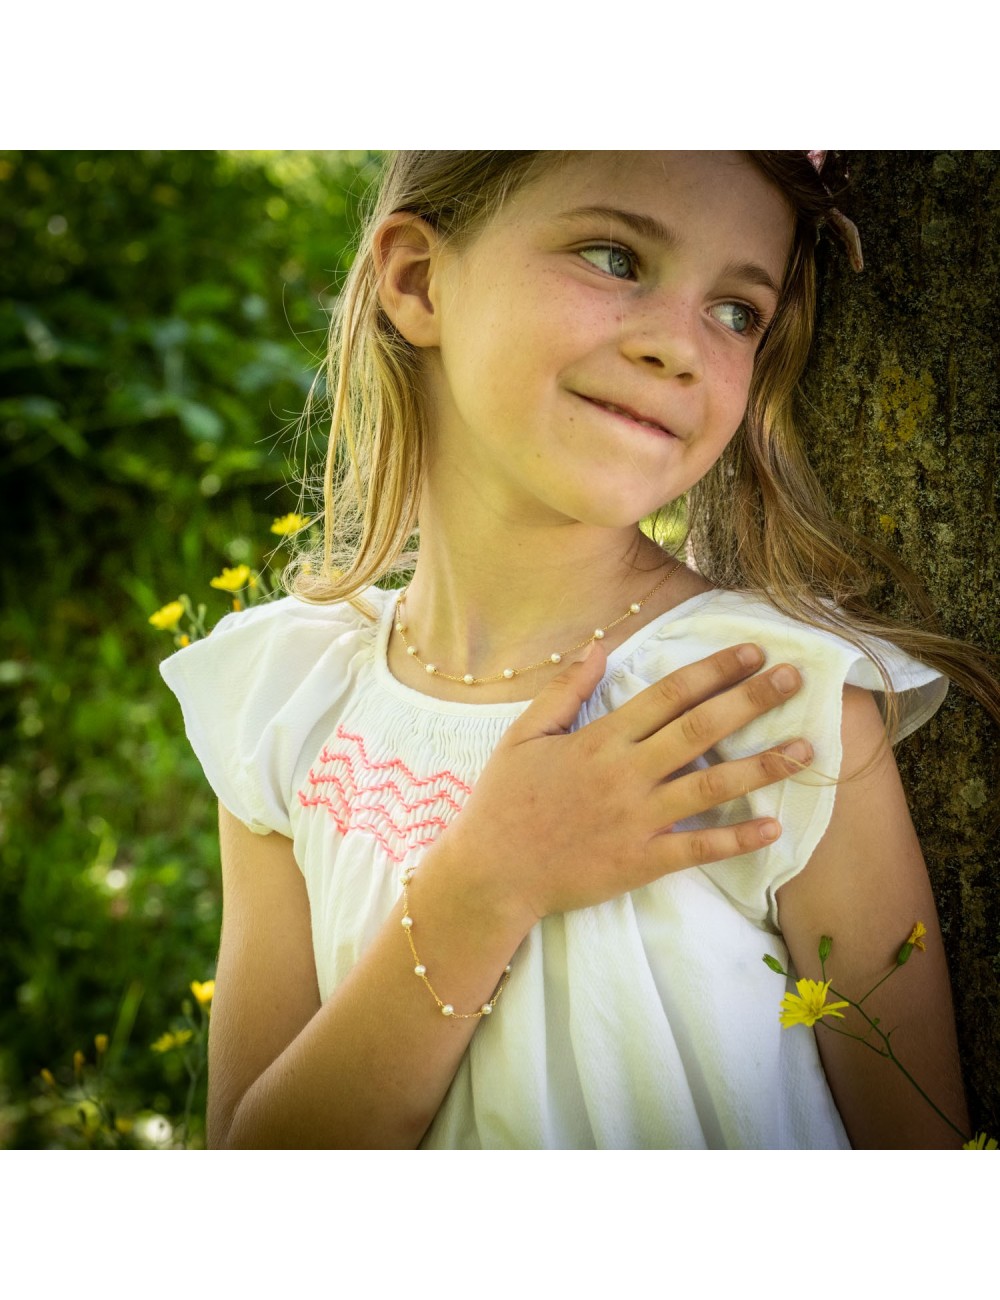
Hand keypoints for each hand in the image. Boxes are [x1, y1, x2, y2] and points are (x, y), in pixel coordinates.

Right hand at [439, 642, 810, 931]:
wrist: (492, 873)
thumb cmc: (504, 801)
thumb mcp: (524, 734)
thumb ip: (564, 690)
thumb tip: (601, 646)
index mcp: (599, 739)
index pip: (668, 694)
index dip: (713, 670)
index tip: (752, 652)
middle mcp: (625, 774)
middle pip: (700, 729)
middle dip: (751, 701)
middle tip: (795, 680)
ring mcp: (637, 820)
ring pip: (710, 786)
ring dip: (762, 766)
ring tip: (805, 748)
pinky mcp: (641, 862)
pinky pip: (697, 848)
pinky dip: (736, 838)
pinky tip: (774, 827)